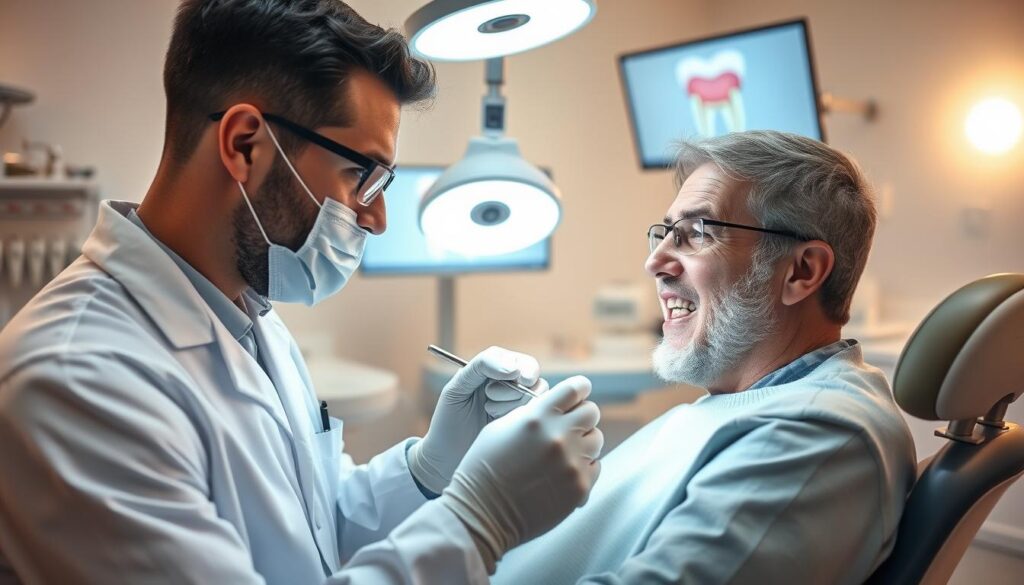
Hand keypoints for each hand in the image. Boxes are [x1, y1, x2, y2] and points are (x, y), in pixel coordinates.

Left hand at [408, 346, 546, 493]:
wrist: (447, 459)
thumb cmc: (449, 421)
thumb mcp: (458, 387)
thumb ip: (481, 366)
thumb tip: (513, 367)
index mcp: (498, 372)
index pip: (522, 363)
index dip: (521, 369)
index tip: (513, 378)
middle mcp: (514, 389)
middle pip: (535, 380)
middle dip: (513, 390)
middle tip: (488, 402)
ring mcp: (523, 410)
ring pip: (539, 399)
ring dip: (513, 406)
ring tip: (490, 414)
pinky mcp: (527, 431)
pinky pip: (539, 420)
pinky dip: (521, 421)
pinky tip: (500, 427)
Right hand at [438, 376, 602, 571]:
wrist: (482, 513)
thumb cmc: (484, 468)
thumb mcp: (500, 428)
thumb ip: (532, 412)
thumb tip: (556, 405)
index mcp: (537, 418)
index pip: (574, 389)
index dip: (579, 388)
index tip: (580, 391)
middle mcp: (558, 437)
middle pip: (591, 412)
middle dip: (582, 416)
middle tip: (570, 425)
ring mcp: (571, 463)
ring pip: (596, 439)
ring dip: (583, 442)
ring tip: (564, 452)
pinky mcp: (579, 488)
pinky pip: (595, 466)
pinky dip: (583, 467)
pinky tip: (562, 473)